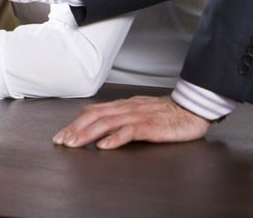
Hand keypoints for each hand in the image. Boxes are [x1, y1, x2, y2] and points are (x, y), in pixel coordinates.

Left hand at [52, 95, 210, 148]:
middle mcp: (127, 108)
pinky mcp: (150, 126)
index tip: (62, 135)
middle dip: (75, 129)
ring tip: (75, 143)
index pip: (93, 111)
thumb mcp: (138, 112)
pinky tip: (104, 146)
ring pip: (107, 122)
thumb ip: (121, 117)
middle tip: (62, 141)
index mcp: (123, 106)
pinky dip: (115, 138)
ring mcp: (138, 116)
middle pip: (95, 116)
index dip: (75, 122)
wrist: (191, 109)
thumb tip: (100, 126)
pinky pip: (130, 131)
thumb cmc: (166, 113)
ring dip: (88, 133)